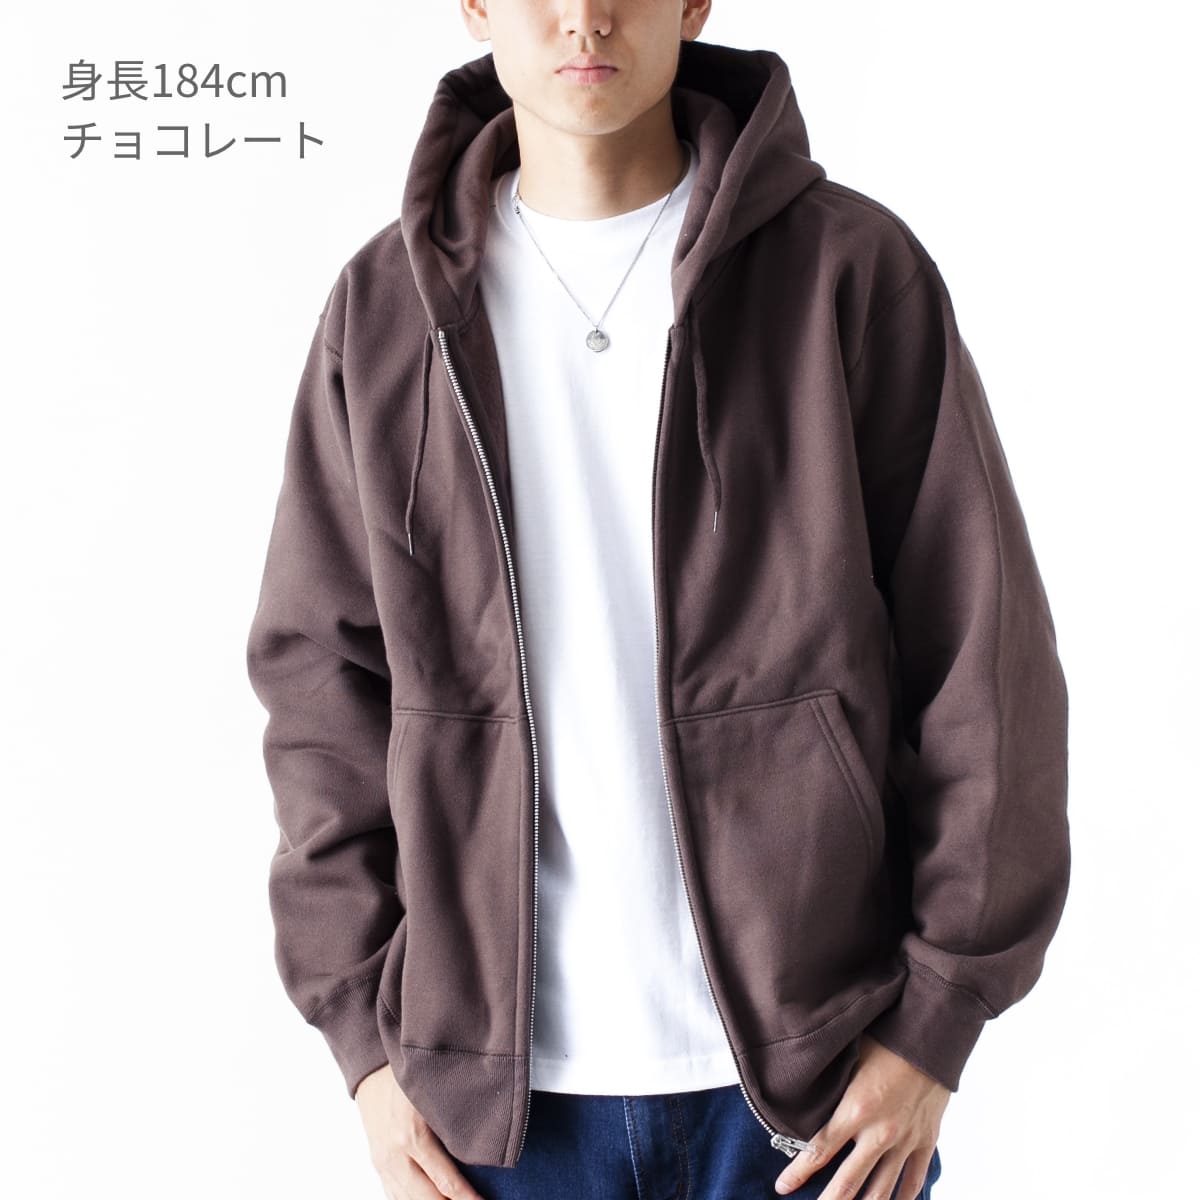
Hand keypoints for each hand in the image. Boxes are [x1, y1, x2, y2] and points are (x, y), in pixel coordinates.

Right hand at [355, 1063, 485, 1199]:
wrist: (370, 1068)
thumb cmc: (407, 1075)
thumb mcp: (433, 1095)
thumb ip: (452, 1122)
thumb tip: (479, 1146)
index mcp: (412, 1137)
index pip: (445, 1181)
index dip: (467, 1198)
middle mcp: (395, 1156)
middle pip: (426, 1199)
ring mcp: (383, 1163)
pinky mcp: (377, 1165)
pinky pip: (393, 1195)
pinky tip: (429, 1199)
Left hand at [774, 1033, 949, 1198]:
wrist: (931, 1037)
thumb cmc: (885, 1040)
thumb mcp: (850, 1059)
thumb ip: (831, 1086)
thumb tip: (805, 1096)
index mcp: (856, 1109)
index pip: (819, 1150)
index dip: (798, 1172)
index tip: (782, 1187)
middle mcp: (880, 1133)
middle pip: (848, 1182)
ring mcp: (905, 1141)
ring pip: (881, 1190)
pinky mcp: (926, 1142)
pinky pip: (913, 1181)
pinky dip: (902, 1199)